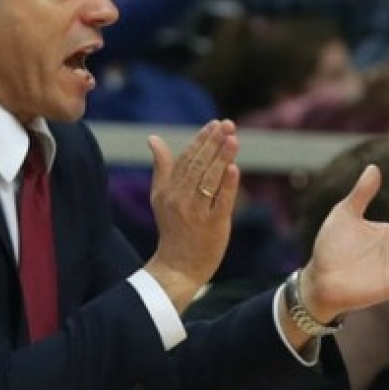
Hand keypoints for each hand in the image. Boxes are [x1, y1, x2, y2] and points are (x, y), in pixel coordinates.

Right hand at [144, 120, 240, 312]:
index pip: (187, 158)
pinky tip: (234, 169)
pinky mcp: (212, 226)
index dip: (201, 140)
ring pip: (210, 180)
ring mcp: (196, 212)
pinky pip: (221, 202)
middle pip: (199, 165)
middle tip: (227, 124)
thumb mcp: (160, 196)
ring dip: (221, 158)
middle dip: (213, 143)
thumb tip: (154, 138)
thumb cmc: (172, 228)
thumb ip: (162, 166)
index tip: (215, 124)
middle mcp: (181, 198)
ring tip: (233, 139)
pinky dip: (227, 186)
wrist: (177, 265)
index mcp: (169, 189)